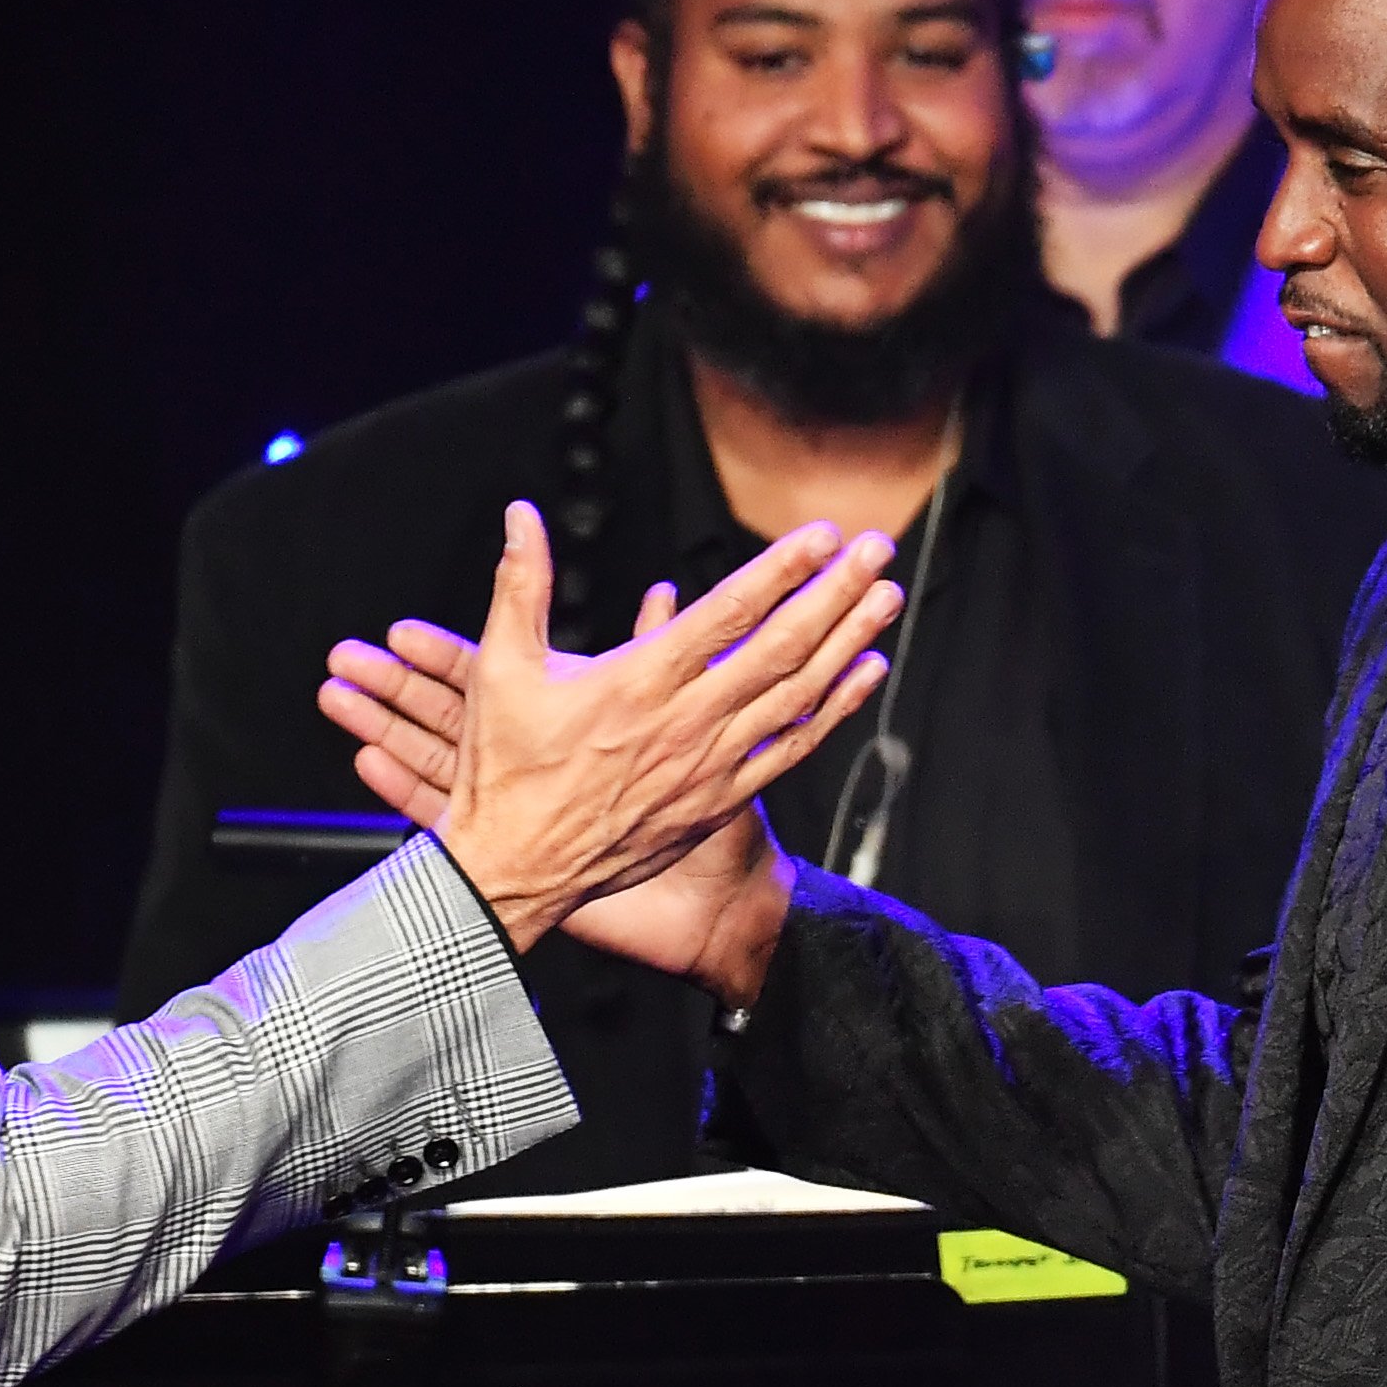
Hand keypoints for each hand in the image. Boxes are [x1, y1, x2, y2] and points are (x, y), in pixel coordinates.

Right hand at [319, 504, 891, 951]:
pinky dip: (834, 709)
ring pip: (796, 694)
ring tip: (886, 597)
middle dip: (834, 593)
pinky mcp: (718, 800)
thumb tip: (521, 514)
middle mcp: (685, 720)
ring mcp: (709, 764)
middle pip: (779, 646)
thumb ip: (520, 586)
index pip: (728, 612)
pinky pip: (791, 748)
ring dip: (847, 642)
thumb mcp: (499, 669)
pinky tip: (867, 674)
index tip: (822, 534)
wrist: (515, 872)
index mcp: (637, 680)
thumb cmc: (504, 770)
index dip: (782, 569)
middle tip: (876, 549)